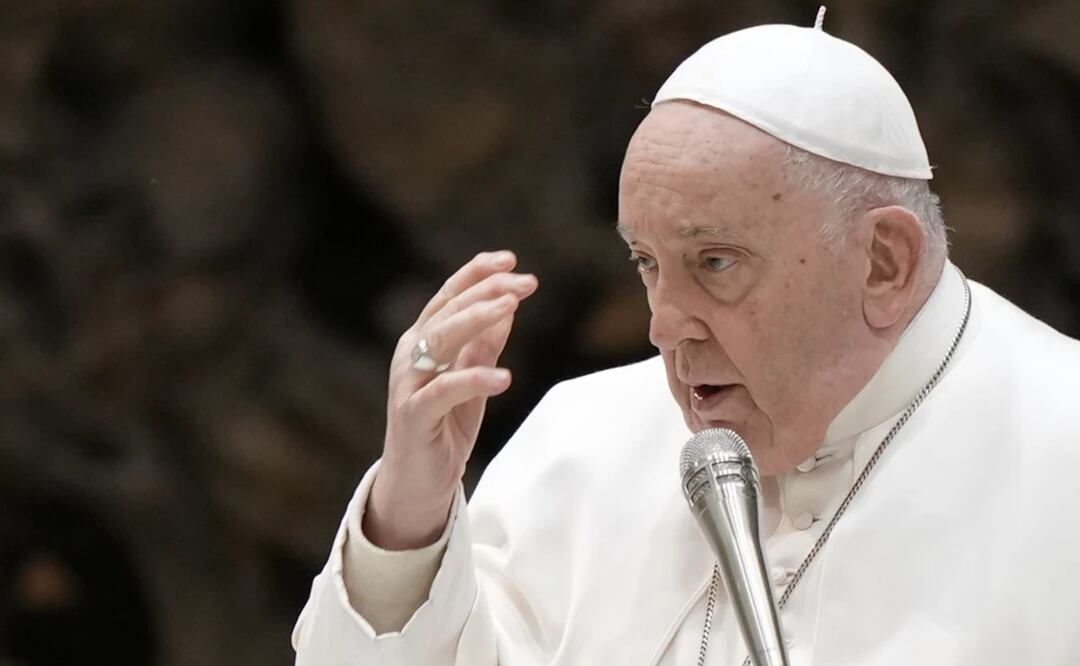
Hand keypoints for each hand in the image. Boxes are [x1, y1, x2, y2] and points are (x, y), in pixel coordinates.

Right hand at [363, 251, 538, 549]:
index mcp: (423, 340)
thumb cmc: (445, 426)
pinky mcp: (413, 416)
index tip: (512, 260)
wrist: (419, 481)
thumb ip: (485, 344)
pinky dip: (473, 380)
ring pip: (440, 340)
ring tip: (510, 307)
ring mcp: (408, 384)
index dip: (477, 273)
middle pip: (447, 310)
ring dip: (476, 320)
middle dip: (487, 292)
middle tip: (525, 283)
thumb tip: (509, 304)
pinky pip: (443, 391)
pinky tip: (504, 378)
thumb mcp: (474, 379)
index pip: (449, 295)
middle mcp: (410, 354)